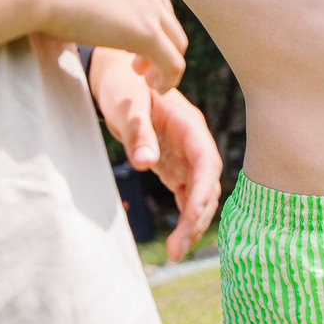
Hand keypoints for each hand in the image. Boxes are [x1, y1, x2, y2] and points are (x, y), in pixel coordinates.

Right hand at [13, 0, 185, 90]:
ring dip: (163, 62)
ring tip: (145, 78)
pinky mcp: (147, 33)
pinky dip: (169, 78)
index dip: (145, 20)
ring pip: (175, 41)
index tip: (127, 39)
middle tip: (136, 64)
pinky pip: (173, 63)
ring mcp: (151, 6)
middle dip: (156, 41)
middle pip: (166, 17)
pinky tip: (155, 88)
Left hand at [90, 51, 223, 263]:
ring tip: (175, 252)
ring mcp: (185, 154)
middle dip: (197, 217)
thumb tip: (145, 164)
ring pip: (199, 194)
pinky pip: (185, 194)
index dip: (204, 192)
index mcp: (190, 125)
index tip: (191, 218)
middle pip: (208, 185)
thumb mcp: (127, 105)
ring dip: (192, 223)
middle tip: (177, 248)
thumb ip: (137, 132)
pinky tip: (176, 241)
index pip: (207, 163)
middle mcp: (193, 142)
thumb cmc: (122, 83)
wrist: (115, 71)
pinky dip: (183, 216)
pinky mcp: (173, 164)